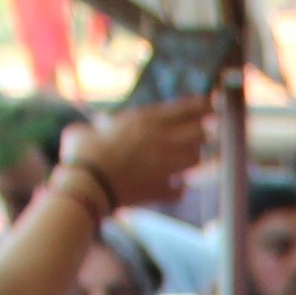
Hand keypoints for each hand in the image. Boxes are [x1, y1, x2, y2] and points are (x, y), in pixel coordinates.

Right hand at [61, 95, 214, 210]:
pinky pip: (180, 191)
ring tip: (187, 159)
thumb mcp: (85, 130)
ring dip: (192, 159)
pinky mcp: (162, 190)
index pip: (182, 109)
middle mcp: (160, 140)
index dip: (201, 106)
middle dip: (206, 131)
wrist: (86, 183)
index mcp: (143, 121)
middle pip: (199, 132)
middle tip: (212, 130)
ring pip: (195, 159)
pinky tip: (173, 189)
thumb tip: (98, 126)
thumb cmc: (80, 152)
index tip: (214, 103)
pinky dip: (177, 190)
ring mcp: (164, 166)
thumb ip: (99, 127)